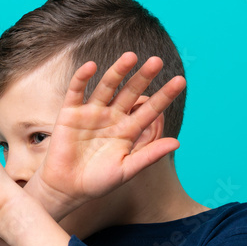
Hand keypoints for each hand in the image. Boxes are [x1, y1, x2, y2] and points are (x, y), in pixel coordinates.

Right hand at [35, 52, 185, 212]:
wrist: (66, 189)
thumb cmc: (97, 182)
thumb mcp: (126, 170)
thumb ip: (149, 155)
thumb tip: (177, 142)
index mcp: (128, 131)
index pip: (150, 109)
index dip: (164, 96)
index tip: (180, 81)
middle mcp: (112, 117)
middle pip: (130, 92)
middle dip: (143, 77)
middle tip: (157, 61)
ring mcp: (91, 113)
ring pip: (107, 87)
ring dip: (118, 71)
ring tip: (130, 56)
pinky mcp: (70, 113)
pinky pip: (77, 91)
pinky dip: (82, 78)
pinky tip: (92, 66)